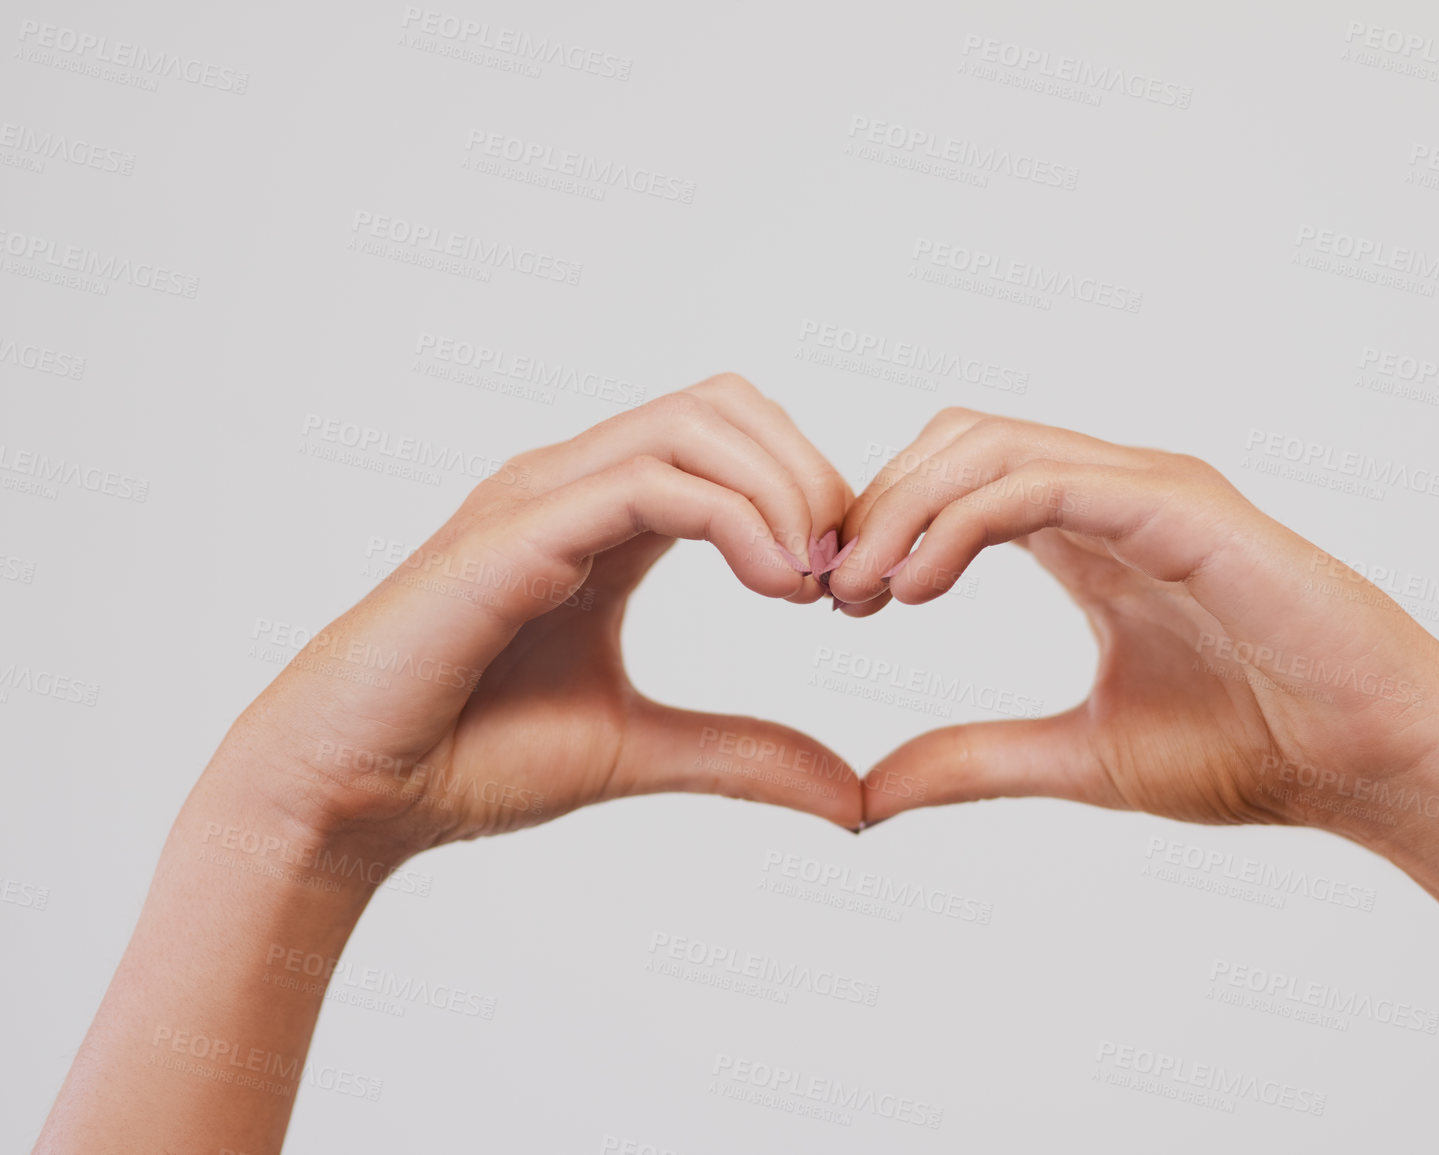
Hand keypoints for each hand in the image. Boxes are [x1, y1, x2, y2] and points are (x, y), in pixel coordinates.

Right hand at [221, 374, 864, 855]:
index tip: (846, 590)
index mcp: (602, 517)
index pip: (730, 440)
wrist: (352, 795)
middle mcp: (571, 485)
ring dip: (783, 488)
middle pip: (725, 405)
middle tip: (845, 575)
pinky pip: (649, 482)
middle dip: (810, 473)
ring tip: (815, 583)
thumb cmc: (470, 758)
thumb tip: (852, 795)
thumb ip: (744, 755)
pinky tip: (778, 586)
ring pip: (695, 423)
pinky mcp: (513, 532)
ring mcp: (539, 497)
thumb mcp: (643, 749)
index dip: (809, 493)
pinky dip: (736, 518)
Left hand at [828, 408, 1438, 836]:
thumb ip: (974, 760)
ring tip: (860, 592)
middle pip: (956, 441)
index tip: (836, 605)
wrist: (1371, 763)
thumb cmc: (1253, 748)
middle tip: (830, 593)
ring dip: (903, 507)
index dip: (881, 525)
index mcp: (1087, 534)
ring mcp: (1148, 489)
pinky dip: (964, 520)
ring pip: (988, 444)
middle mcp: (1112, 491)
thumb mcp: (1077, 755)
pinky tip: (918, 586)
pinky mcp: (1180, 506)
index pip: (954, 479)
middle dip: (875, 504)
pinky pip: (1045, 479)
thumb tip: (868, 793)